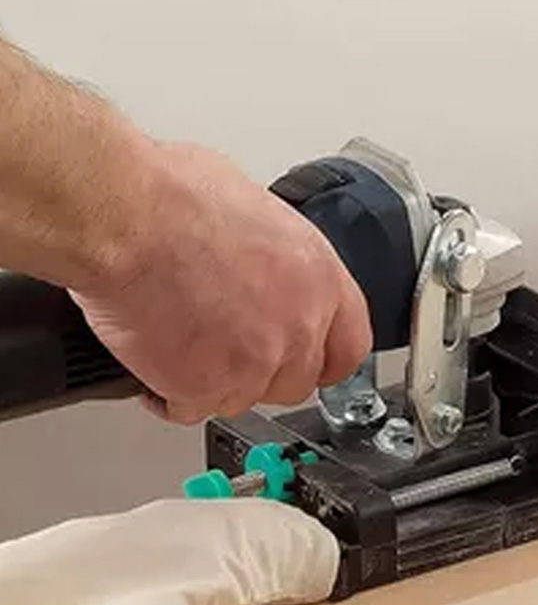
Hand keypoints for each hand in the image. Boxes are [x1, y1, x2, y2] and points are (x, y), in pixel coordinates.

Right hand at [72, 142, 371, 424]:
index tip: (305, 361)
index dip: (322, 358)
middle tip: (225, 350)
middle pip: (296, 381)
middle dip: (261, 372)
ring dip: (215, 383)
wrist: (121, 216)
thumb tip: (260, 259)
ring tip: (180, 347)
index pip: (349, 345)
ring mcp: (257, 363)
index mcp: (318, 278)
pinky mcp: (209, 388)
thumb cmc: (170, 196)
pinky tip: (154, 366)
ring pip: (244, 398)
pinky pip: (192, 408)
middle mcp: (299, 325)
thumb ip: (274, 255)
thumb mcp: (253, 207)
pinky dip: (169, 395)